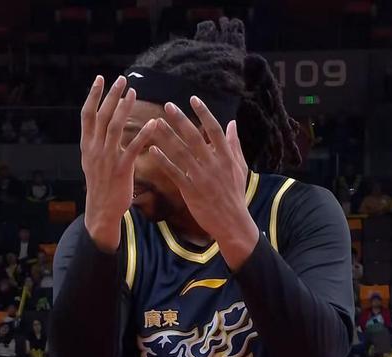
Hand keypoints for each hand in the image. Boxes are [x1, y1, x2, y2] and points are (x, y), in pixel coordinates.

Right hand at [80, 75, 156, 251]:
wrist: (101, 210)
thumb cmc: (101, 184)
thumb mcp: (91, 161)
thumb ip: (96, 142)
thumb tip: (100, 124)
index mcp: (86, 145)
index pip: (87, 114)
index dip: (93, 95)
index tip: (100, 78)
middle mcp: (94, 149)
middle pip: (101, 116)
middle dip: (111, 95)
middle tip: (121, 79)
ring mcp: (106, 159)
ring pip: (114, 127)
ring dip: (124, 108)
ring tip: (133, 92)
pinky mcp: (121, 169)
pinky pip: (132, 148)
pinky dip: (143, 134)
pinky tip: (153, 123)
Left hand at [149, 97, 258, 268]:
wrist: (232, 222)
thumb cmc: (235, 194)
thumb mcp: (240, 167)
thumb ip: (234, 144)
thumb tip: (232, 123)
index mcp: (226, 156)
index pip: (214, 129)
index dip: (203, 113)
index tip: (193, 99)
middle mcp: (213, 164)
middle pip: (194, 137)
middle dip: (181, 120)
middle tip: (168, 106)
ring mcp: (201, 177)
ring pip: (181, 152)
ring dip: (167, 137)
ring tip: (155, 123)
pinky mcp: (190, 190)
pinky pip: (174, 172)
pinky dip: (163, 161)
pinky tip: (152, 150)